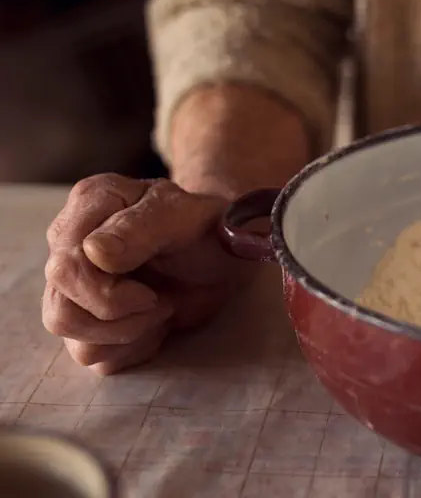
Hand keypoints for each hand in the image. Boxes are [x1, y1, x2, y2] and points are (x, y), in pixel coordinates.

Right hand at [42, 174, 250, 374]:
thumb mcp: (188, 217)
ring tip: (161, 308)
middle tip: (160, 302)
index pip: (65, 267)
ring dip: (126, 334)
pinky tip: (156, 321)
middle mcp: (70, 241)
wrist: (222, 253)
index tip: (151, 293)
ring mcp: (74, 282)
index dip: (106, 293)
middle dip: (119, 318)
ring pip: (70, 336)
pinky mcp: (88, 317)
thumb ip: (142, 226)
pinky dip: (132, 346)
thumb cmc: (206, 228)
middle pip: (60, 310)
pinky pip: (93, 354)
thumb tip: (95, 251)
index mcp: (90, 204)